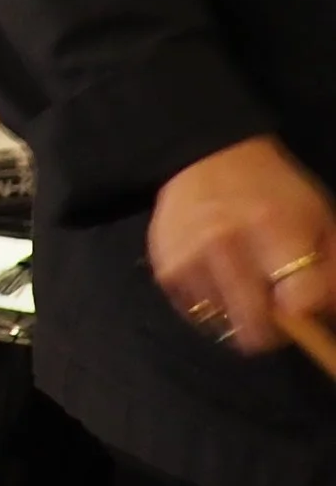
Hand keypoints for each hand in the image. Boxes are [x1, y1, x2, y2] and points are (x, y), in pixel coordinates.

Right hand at [149, 135, 335, 355]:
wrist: (207, 154)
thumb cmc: (273, 191)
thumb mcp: (319, 218)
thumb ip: (333, 273)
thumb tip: (328, 320)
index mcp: (275, 229)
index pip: (298, 305)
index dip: (306, 318)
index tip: (302, 312)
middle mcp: (226, 244)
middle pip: (256, 328)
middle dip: (272, 331)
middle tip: (274, 313)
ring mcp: (190, 258)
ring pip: (225, 326)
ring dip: (238, 316)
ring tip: (243, 288)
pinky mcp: (165, 268)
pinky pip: (196, 314)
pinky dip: (210, 307)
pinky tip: (217, 280)